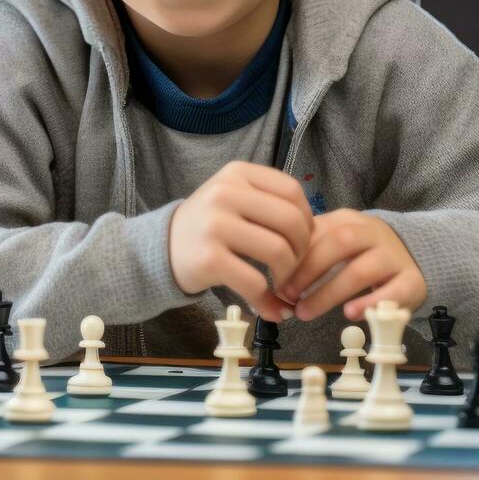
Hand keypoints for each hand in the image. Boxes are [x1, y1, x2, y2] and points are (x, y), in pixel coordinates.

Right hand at [168, 160, 314, 319]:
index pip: (292, 191)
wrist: (160, 249)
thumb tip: (318, 235)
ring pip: (278, 251)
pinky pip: (254, 282)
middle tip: (295, 268)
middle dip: (302, 251)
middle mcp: (225, 193)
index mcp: (237, 174)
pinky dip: (268, 300)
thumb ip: (270, 204)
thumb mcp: (233, 198)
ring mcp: (215, 225)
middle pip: (291, 221)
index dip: (307, 219)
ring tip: (281, 285)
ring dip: (288, 276)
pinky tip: (269, 306)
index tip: (303, 241)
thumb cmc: (208, 225)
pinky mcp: (208, 258)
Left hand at [275, 209, 425, 322]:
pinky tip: (349, 314)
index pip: (318, 230)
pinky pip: (394, 291)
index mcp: (349, 220)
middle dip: (309, 270)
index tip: (276, 280)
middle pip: (340, 243)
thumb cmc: (362, 251)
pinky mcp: (412, 281)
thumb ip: (309, 251)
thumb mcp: (337, 241)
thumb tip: (273, 276)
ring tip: (306, 312)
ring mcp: (394, 257)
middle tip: (288, 295)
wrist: (414, 253)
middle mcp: (372, 233)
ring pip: (362, 270)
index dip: (294, 256)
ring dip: (329, 293)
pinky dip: (370, 303)